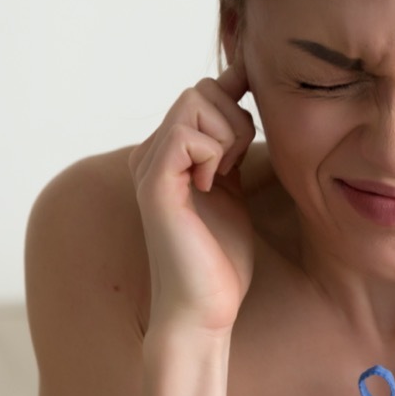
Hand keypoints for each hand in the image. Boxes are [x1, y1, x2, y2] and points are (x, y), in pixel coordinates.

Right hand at [128, 62, 257, 334]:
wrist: (204, 308)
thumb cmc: (220, 255)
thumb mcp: (234, 182)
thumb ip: (231, 140)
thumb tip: (243, 87)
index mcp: (167, 152)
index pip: (205, 91)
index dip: (236, 103)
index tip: (246, 143)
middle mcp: (150, 153)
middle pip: (201, 90)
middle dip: (235, 120)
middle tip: (234, 168)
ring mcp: (148, 166)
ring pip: (195, 103)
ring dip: (227, 136)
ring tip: (222, 177)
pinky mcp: (153, 183)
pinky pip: (188, 134)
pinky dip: (214, 154)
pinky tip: (211, 187)